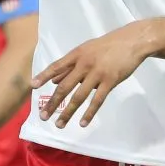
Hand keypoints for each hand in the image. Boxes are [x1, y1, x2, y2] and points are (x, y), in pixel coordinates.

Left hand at [32, 22, 150, 128]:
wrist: (131, 41)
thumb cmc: (107, 46)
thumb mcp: (85, 50)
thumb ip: (70, 65)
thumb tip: (53, 80)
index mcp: (76, 54)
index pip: (56, 66)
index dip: (44, 76)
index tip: (33, 86)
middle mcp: (83, 64)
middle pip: (64, 86)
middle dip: (52, 102)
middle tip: (43, 116)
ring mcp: (97, 73)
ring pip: (79, 96)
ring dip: (68, 112)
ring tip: (59, 124)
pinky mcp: (110, 81)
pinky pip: (97, 100)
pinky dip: (89, 113)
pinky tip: (82, 123)